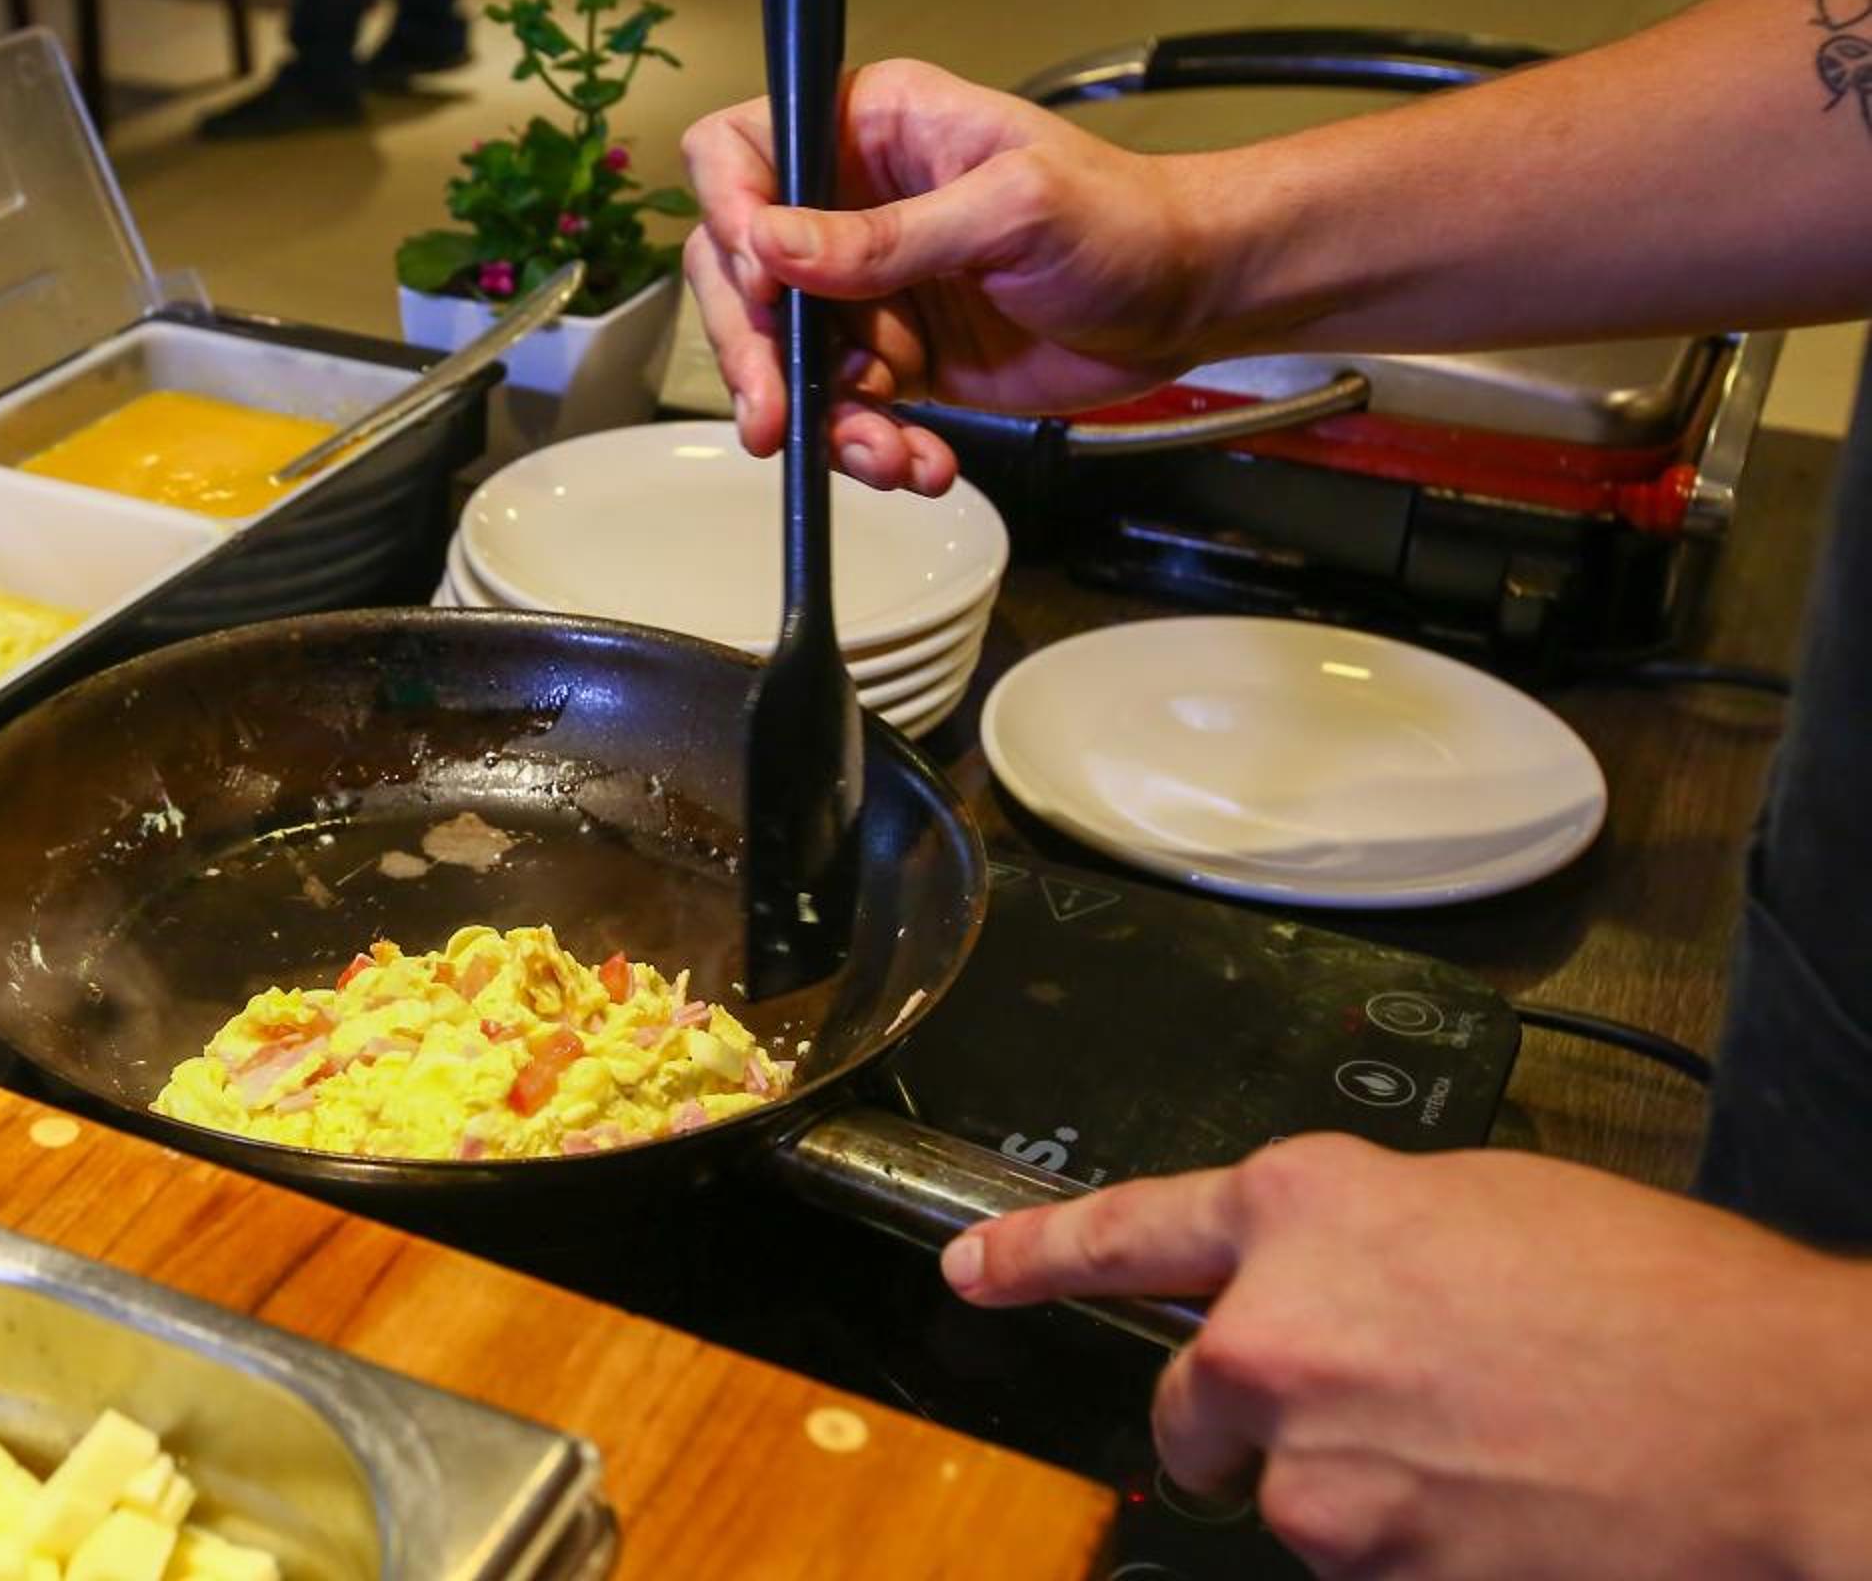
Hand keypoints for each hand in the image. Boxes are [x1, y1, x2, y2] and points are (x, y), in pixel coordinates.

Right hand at [680, 59, 1229, 492]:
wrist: (1189, 301)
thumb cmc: (1125, 220)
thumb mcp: (1013, 209)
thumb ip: (889, 235)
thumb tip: (774, 244)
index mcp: (872, 128)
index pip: (743, 151)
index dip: (730, 211)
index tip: (761, 283)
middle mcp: (852, 203)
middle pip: (743, 270)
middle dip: (755, 349)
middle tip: (773, 410)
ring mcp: (870, 286)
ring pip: (788, 356)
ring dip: (824, 418)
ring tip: (885, 452)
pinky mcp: (897, 357)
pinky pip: (846, 408)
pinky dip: (873, 445)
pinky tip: (920, 461)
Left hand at [944, 1134, 1871, 1577]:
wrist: (1778, 1418)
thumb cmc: (1661, 1303)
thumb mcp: (1480, 1208)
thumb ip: (1361, 1242)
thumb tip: (1323, 1283)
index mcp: (1303, 1207)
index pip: (1123, 1228)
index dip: (1033, 1252)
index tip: (973, 1270)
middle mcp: (1275, 1330)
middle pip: (1195, 1401)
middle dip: (1252, 1420)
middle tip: (1373, 1413)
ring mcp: (1313, 1462)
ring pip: (1292, 1494)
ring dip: (1363, 1488)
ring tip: (1492, 1453)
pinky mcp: (1363, 1563)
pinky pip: (1362, 1557)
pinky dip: (1417, 1546)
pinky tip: (1507, 1508)